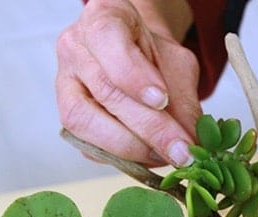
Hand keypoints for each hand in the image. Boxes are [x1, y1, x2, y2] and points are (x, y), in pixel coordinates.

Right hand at [55, 0, 199, 165]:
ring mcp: (65, 83)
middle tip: (181, 150)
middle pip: (105, 91)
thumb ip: (184, 99)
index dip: (133, 74)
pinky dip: (122, 157)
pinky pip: (88, 144)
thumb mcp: (179, 66)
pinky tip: (150, 157)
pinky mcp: (68, 119)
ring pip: (86, 121)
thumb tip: (192, 141)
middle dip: (149, 129)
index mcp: (104, 18)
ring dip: (132, 147)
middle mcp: (75, 47)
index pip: (108, 39)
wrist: (138, 62)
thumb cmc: (156, 58)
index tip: (161, 100)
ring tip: (167, 156)